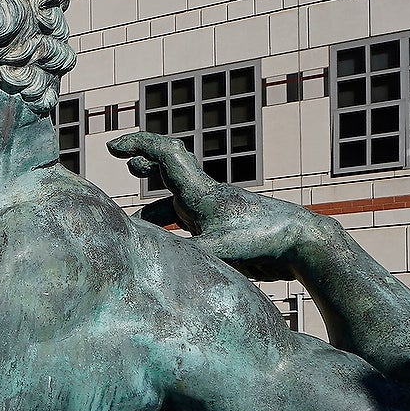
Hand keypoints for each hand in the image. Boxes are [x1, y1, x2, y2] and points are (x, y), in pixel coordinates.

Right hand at [110, 131, 328, 280]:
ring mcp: (211, 212)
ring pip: (172, 200)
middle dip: (144, 162)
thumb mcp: (221, 250)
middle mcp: (202, 197)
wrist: (299, 240)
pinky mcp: (219, 229)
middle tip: (124, 161)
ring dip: (151, 204)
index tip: (111, 147)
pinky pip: (184, 223)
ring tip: (132, 220)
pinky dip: (167, 230)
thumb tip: (153, 266)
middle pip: (168, 169)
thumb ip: (186, 256)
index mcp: (199, 192)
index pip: (165, 154)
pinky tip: (163, 248)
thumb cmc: (264, 239)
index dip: (137, 144)